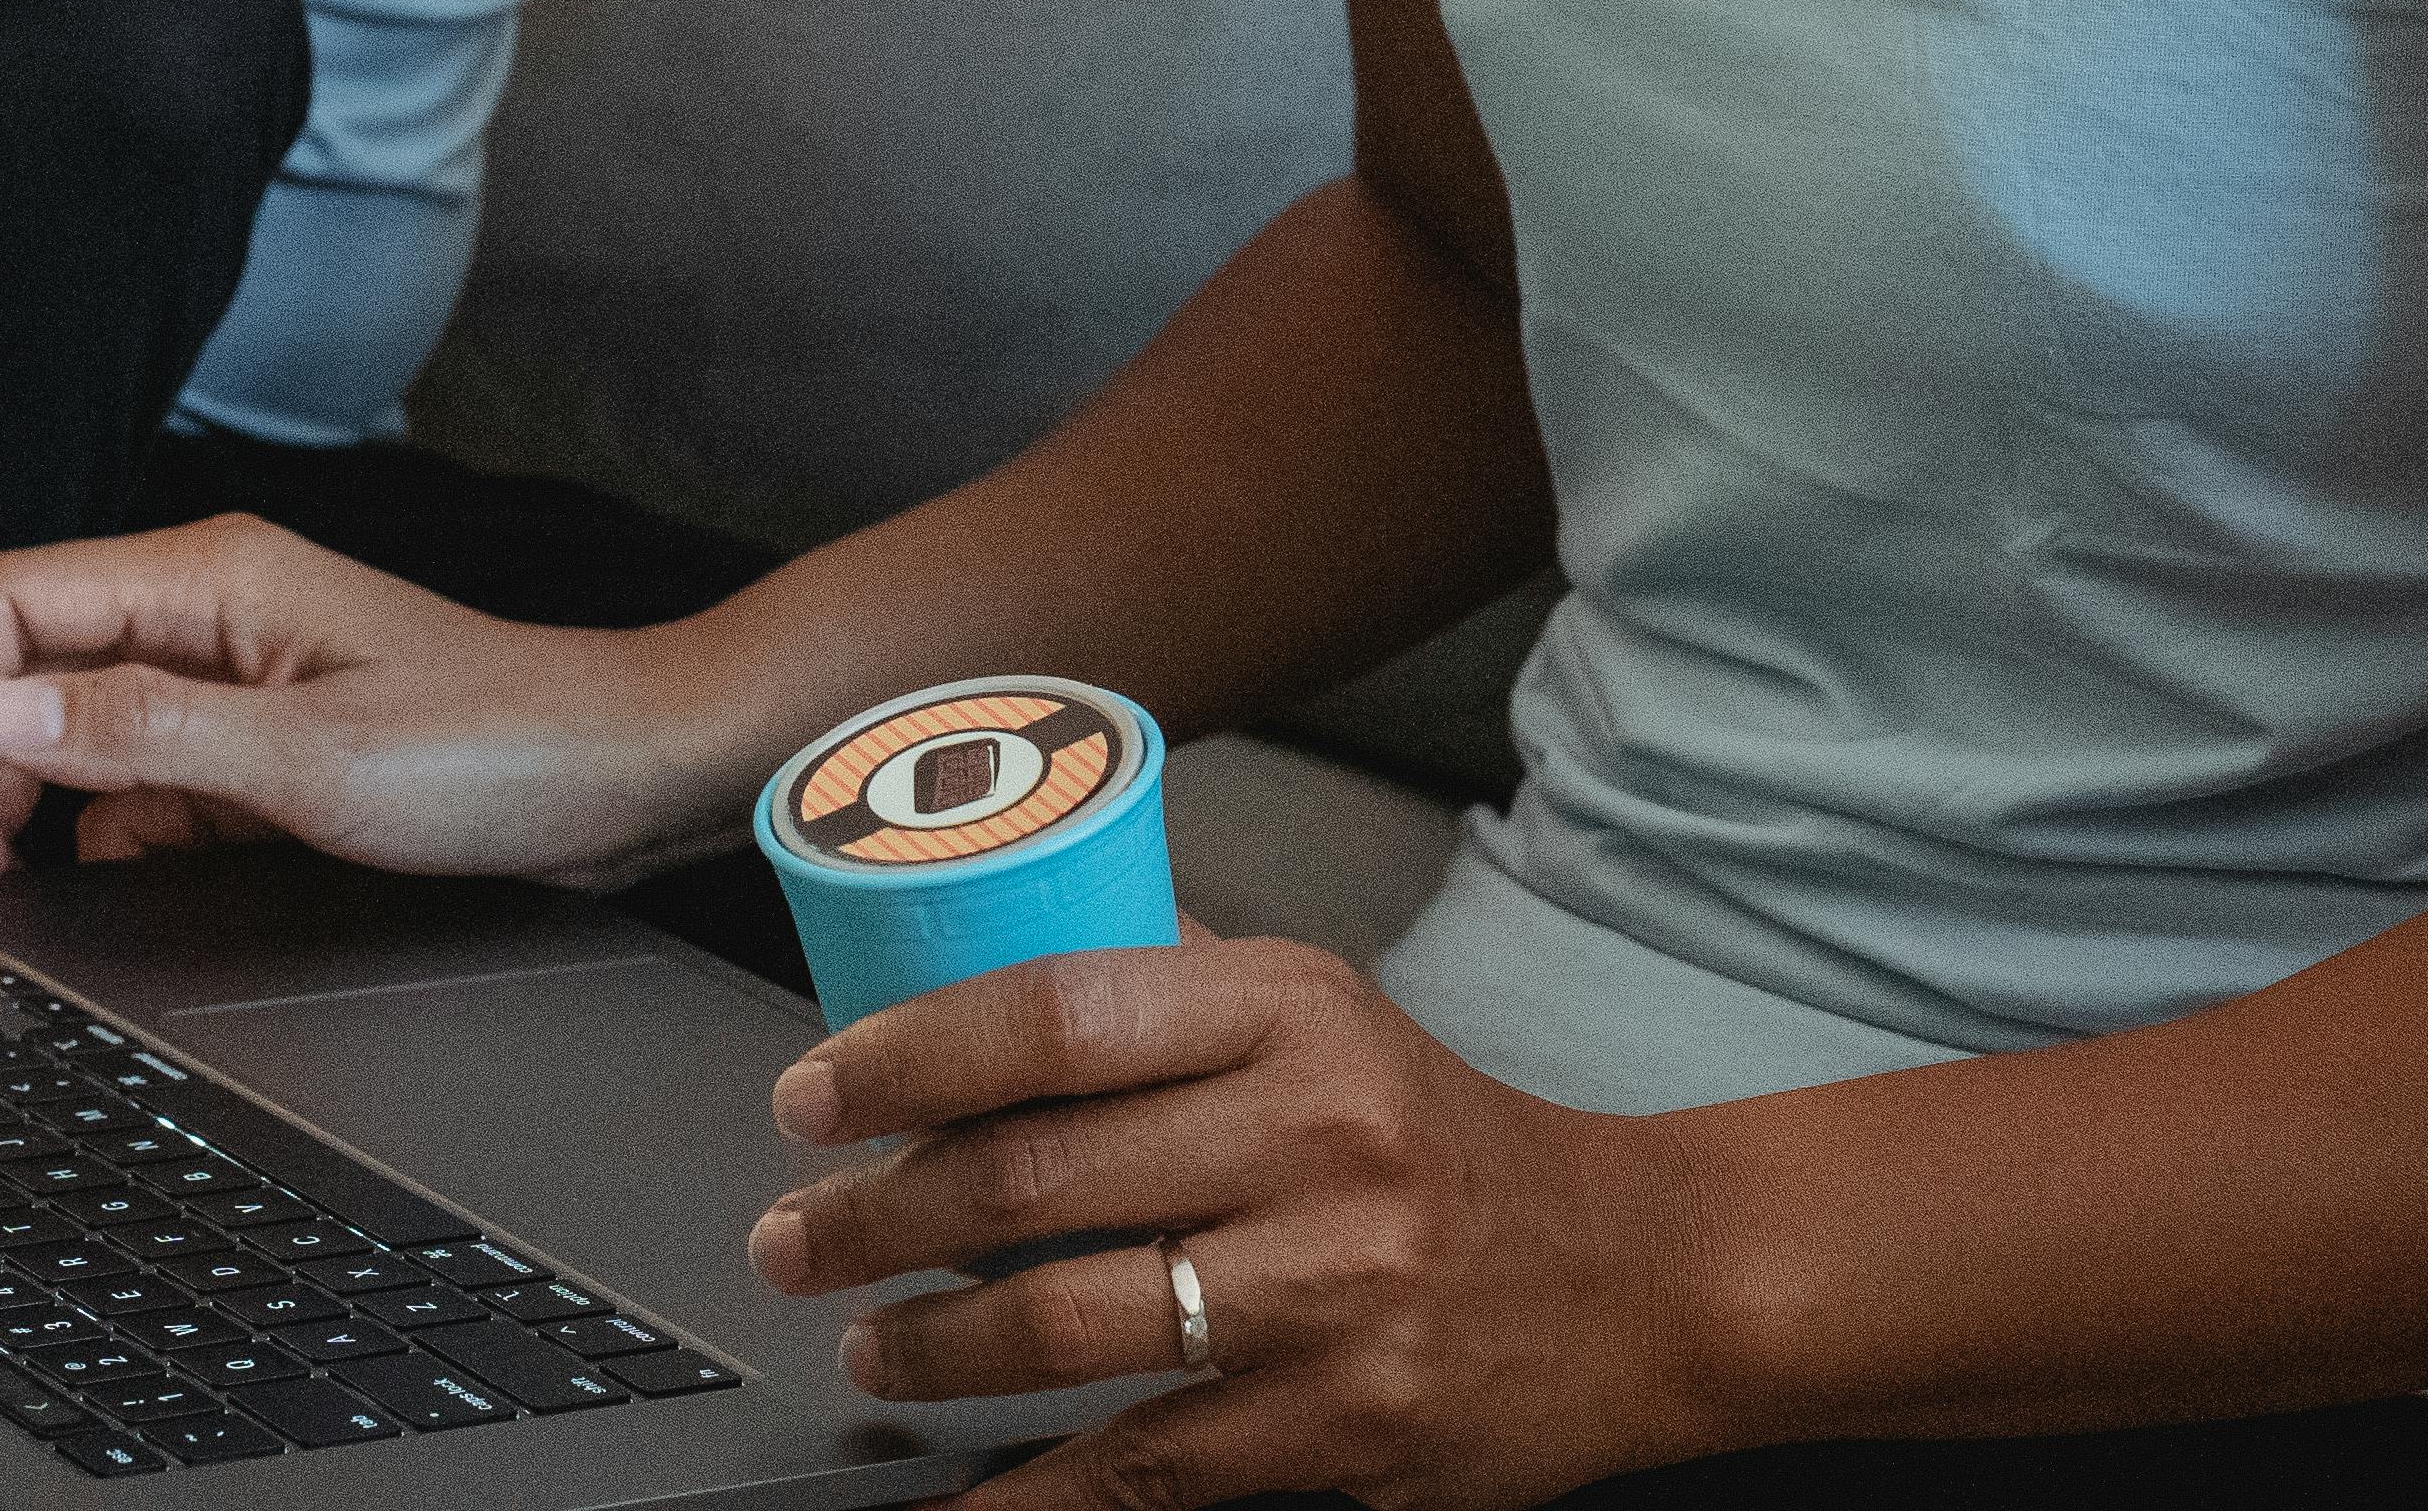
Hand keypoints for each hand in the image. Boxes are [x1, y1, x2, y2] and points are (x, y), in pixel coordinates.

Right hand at [0, 513, 742, 890]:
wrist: (624, 775)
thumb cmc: (498, 747)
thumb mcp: (305, 755)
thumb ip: (141, 731)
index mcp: (208, 581)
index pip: (10, 607)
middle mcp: (210, 614)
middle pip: (22, 665)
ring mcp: (234, 680)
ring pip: (69, 726)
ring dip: (3, 797)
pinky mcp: (262, 745)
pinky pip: (137, 778)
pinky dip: (87, 826)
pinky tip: (71, 877)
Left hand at [747, 939, 1706, 1510]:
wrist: (1634, 1277)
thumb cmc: (1449, 1142)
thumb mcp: (1330, 1016)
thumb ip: (1173, 996)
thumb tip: (979, 970)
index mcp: (1294, 1015)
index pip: (1056, 1014)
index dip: (905, 1057)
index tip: (811, 1098)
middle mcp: (1313, 1141)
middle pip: (1032, 1177)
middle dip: (873, 1216)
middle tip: (793, 1236)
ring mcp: (1329, 1293)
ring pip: (1065, 1327)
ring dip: (928, 1343)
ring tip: (870, 1338)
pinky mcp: (1340, 1426)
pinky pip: (1140, 1468)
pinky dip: (1026, 1498)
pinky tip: (956, 1502)